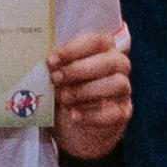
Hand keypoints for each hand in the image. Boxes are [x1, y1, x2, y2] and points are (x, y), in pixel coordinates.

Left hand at [45, 21, 135, 156]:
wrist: (75, 125)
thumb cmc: (67, 89)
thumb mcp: (59, 74)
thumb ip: (55, 65)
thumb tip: (42, 62)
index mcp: (103, 49)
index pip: (97, 41)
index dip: (74, 49)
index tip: (52, 60)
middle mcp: (118, 66)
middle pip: (109, 62)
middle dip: (79, 70)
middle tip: (55, 78)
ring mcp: (123, 90)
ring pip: (116, 84)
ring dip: (85, 90)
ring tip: (63, 98)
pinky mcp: (122, 112)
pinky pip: (113, 112)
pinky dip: (91, 114)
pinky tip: (73, 115)